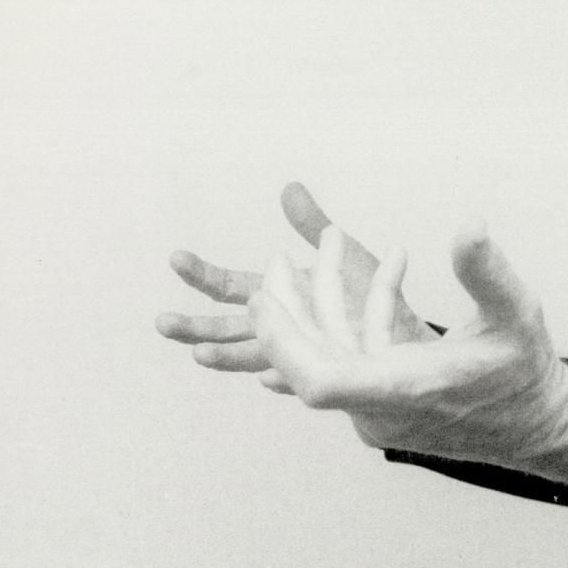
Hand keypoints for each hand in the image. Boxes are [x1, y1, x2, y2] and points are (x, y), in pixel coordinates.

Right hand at [156, 182, 432, 370]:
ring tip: (200, 355)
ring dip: (227, 358)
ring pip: (254, 359)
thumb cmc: (368, 296)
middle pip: (229, 330)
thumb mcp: (340, 252)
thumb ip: (312, 225)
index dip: (202, 274)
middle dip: (195, 327)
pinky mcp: (327, 370)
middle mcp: (283, 328)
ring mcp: (301, 353)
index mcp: (279, 297)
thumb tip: (288, 188)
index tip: (176, 257)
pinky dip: (285, 379)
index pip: (230, 287)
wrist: (406, 332)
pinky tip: (270, 379)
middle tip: (162, 322)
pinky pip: (302, 378)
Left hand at [249, 221, 567, 487]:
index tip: (265, 297)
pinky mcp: (384, 408)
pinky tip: (393, 270)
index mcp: (405, 389)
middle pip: (307, 365)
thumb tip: (470, 223)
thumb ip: (487, 270)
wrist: (538, 425)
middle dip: (287, 308)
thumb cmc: (526, 371)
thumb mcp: (516, 312)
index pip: (319, 380)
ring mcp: (379, 413)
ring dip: (325, 302)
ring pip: (330, 357)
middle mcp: (382, 409)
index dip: (282, 340)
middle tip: (278, 259)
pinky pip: (353, 361)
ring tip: (335, 241)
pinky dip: (359, 317)